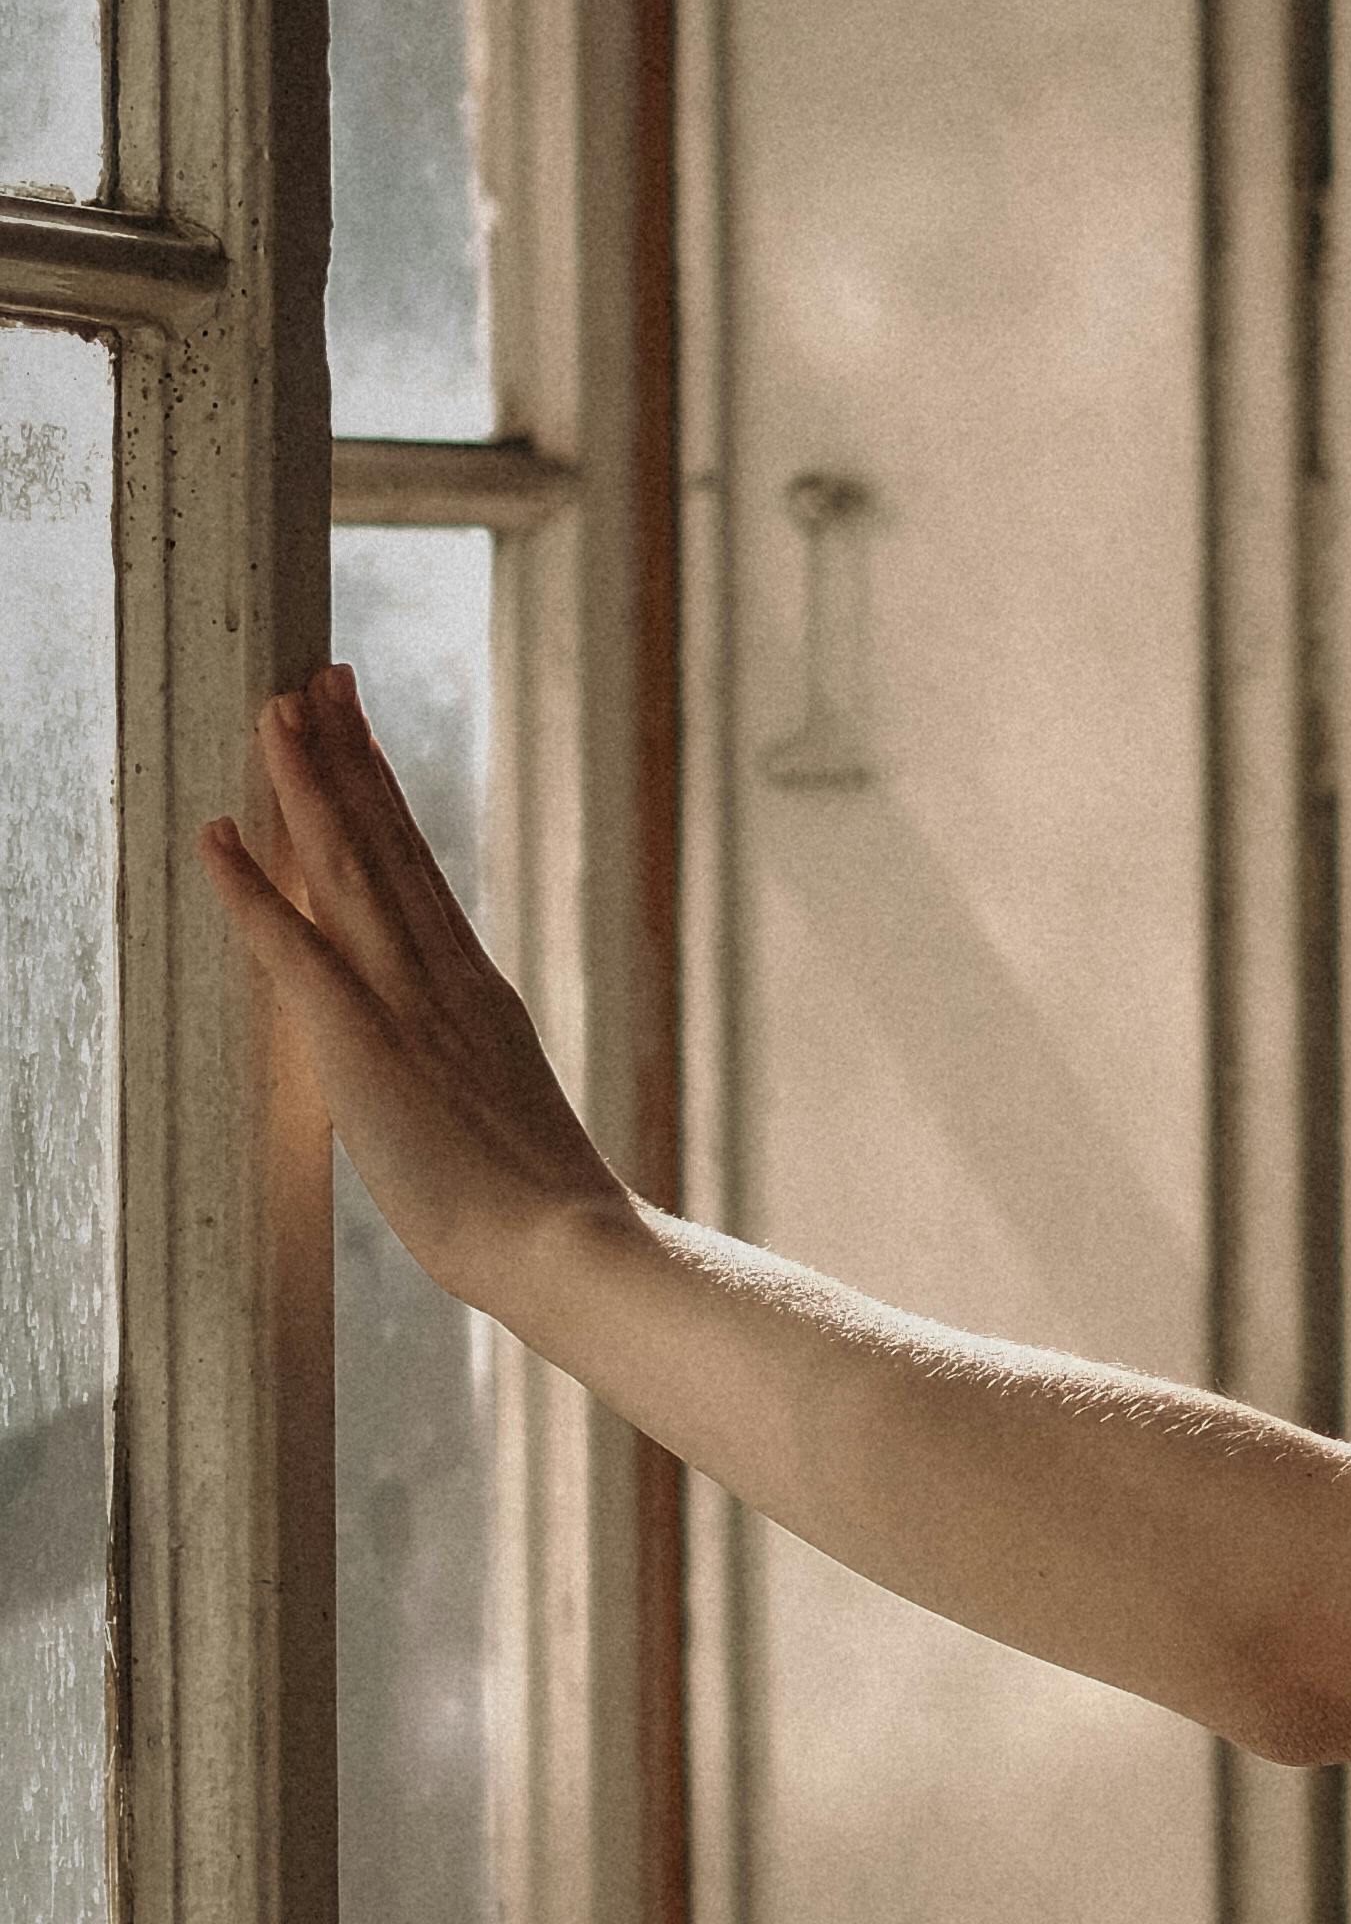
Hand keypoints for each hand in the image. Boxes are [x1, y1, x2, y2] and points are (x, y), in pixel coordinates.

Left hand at [200, 663, 626, 1323]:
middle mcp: (443, 976)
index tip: (359, 730)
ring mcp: (404, 1002)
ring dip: (306, 787)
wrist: (563, 1246)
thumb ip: (476, 1077)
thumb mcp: (509, 1119)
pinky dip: (251, 890)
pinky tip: (214, 837)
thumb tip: (465, 1081)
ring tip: (274, 713)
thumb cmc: (542, 1214)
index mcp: (478, 991)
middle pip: (386, 844)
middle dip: (347, 755)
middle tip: (316, 677)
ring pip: (347, 869)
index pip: (418, 870)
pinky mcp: (362, 1042)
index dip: (383, 794)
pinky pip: (293, 950)